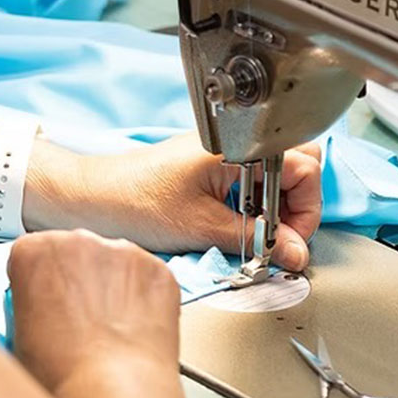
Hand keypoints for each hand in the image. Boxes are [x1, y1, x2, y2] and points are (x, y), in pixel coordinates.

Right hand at [7, 229, 180, 391]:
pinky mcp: (159, 269)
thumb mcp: (17, 334)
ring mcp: (125, 252)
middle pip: (77, 251)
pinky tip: (135, 327)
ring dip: (113, 285)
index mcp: (35, 251)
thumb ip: (29, 301)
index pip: (34, 251)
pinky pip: (149, 277)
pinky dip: (145, 297)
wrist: (112, 393)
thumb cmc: (61, 375)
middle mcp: (81, 240)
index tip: (46, 296)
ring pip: (116, 262)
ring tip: (109, 329)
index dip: (40, 279)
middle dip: (79, 277)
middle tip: (79, 318)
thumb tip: (42, 303)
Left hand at [28, 132, 321, 270]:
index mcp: (240, 146)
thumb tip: (296, 253)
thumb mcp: (203, 227)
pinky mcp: (214, 167)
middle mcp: (238, 144)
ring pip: (278, 175)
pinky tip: (239, 225)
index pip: (304, 169)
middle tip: (279, 237)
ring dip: (277, 207)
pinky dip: (257, 205)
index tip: (292, 242)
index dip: (306, 210)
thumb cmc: (136, 202)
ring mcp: (227, 154)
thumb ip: (257, 240)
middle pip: (298, 167)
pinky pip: (254, 181)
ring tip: (255, 234)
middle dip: (297, 205)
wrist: (91, 198)